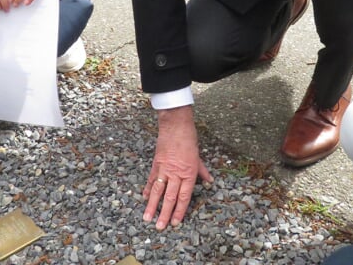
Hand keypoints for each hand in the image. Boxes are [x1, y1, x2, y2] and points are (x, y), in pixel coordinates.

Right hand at [142, 106, 213, 229]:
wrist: (176, 126)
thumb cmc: (189, 140)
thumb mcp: (199, 157)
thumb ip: (202, 172)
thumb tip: (209, 181)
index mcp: (189, 174)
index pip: (184, 197)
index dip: (180, 211)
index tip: (176, 222)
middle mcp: (176, 174)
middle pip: (170, 198)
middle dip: (165, 214)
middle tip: (160, 227)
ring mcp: (164, 169)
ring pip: (157, 191)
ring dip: (152, 206)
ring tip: (147, 218)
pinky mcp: (156, 164)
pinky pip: (151, 179)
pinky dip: (147, 189)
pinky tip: (143, 198)